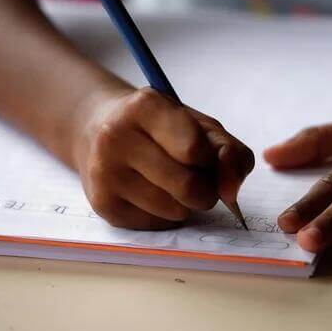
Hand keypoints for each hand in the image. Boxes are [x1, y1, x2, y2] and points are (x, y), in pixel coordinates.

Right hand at [73, 87, 253, 229]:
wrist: (100, 130)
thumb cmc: (162, 128)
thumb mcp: (199, 125)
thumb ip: (229, 152)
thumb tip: (231, 192)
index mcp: (144, 106)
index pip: (193, 149)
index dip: (210, 160)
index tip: (203, 156)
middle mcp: (116, 136)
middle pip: (187, 186)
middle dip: (206, 190)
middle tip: (198, 179)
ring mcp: (104, 172)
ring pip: (174, 210)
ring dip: (185, 204)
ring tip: (169, 183)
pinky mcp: (102, 203)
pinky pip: (156, 224)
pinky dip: (165, 215)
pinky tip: (150, 194)